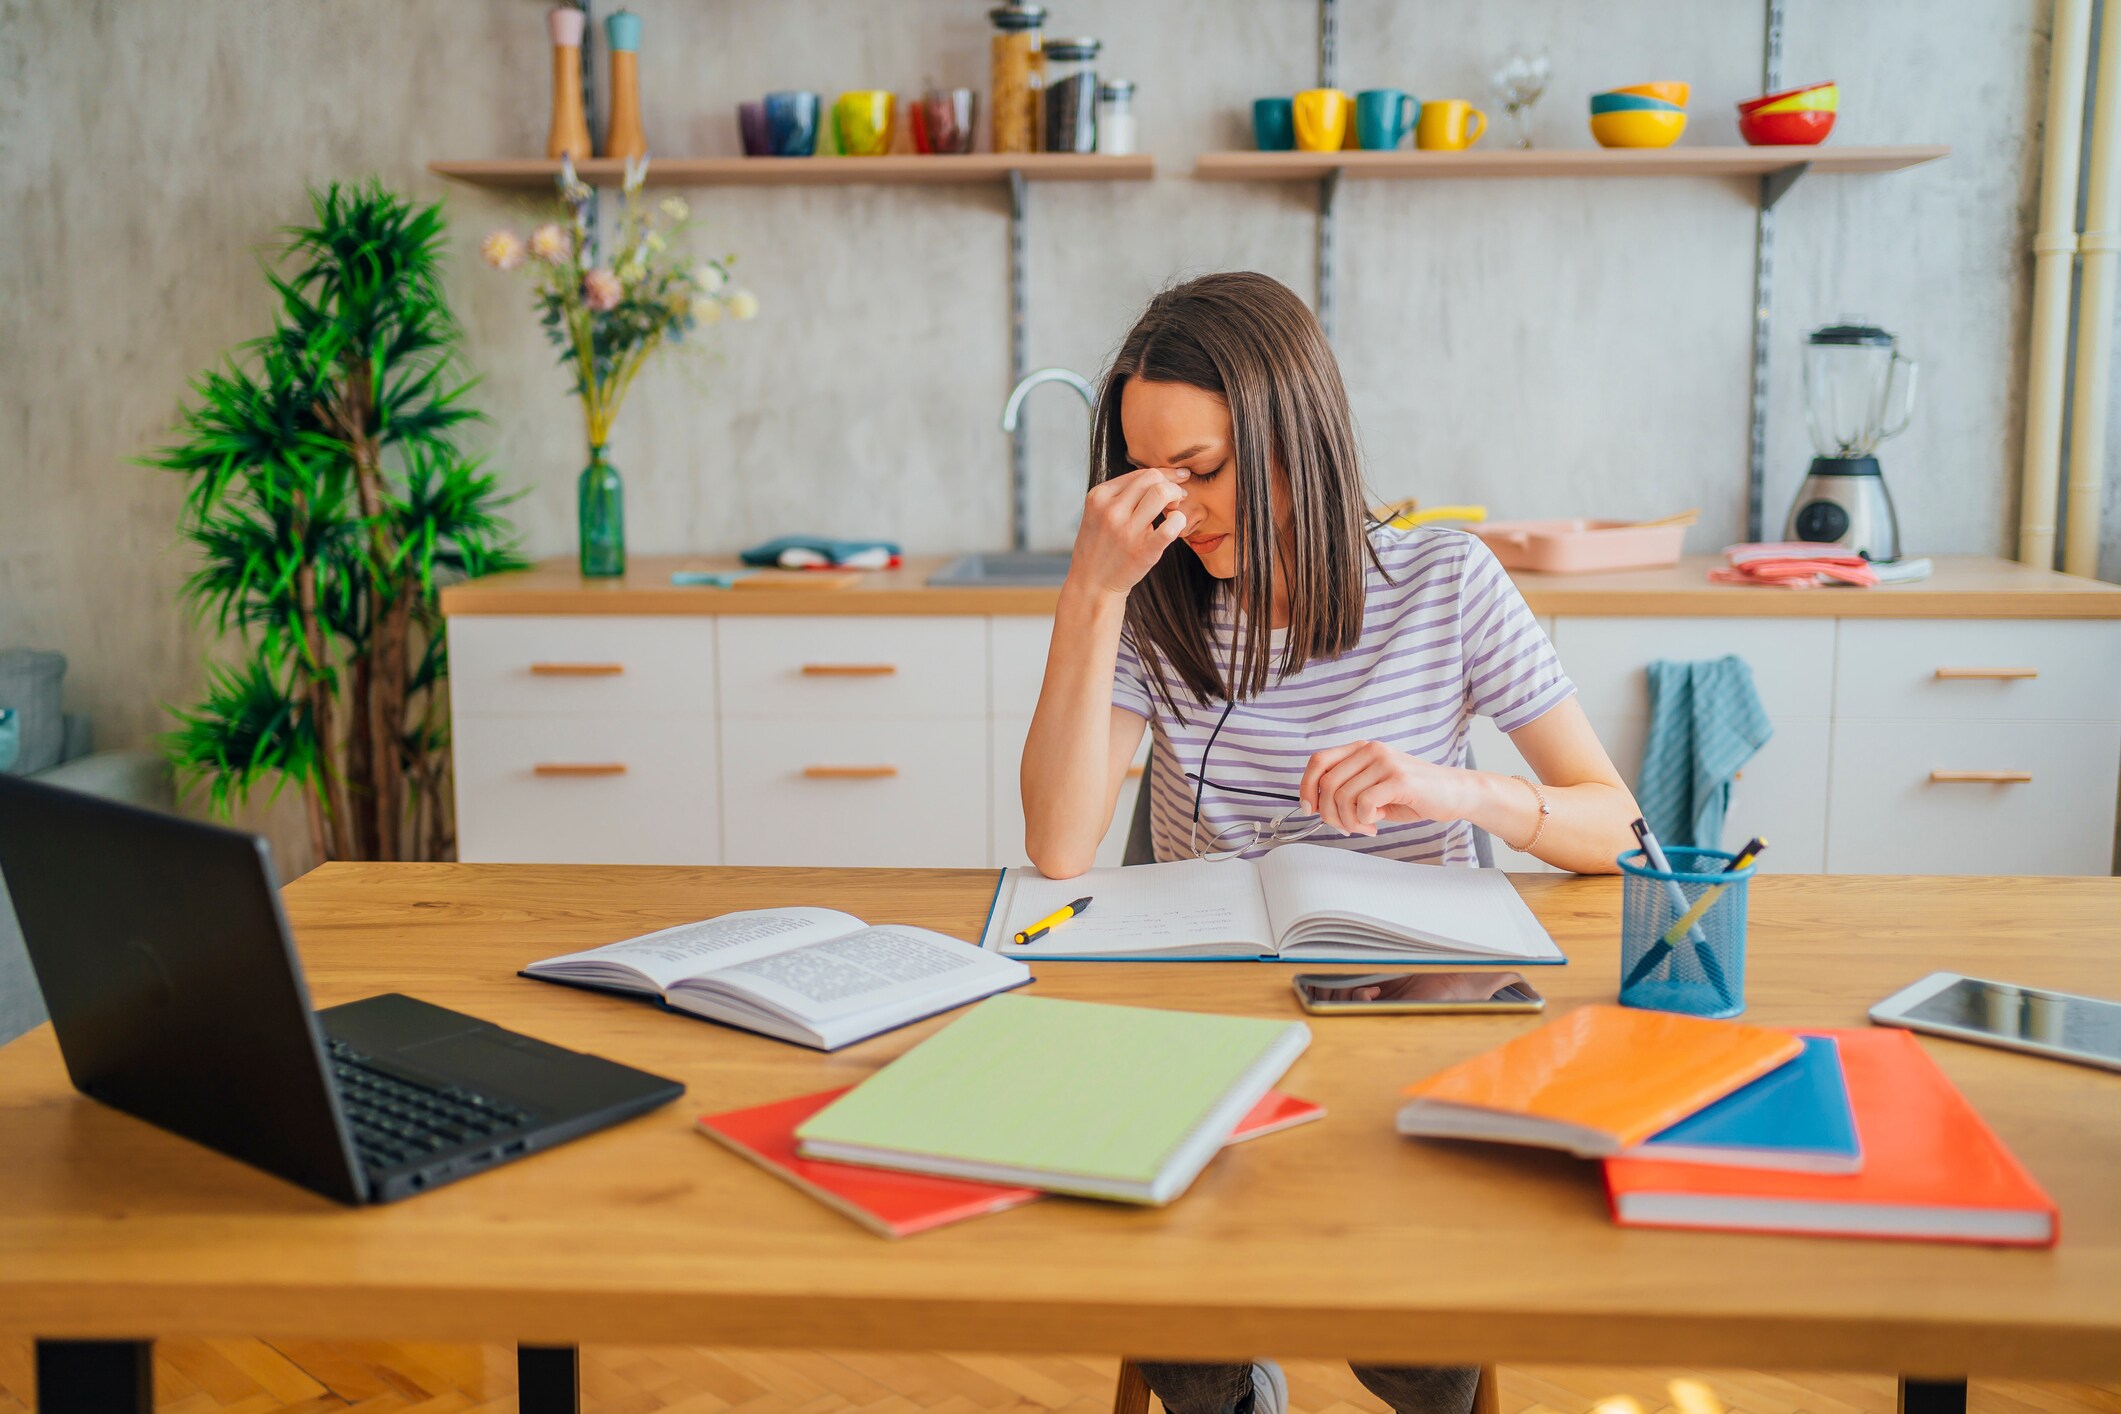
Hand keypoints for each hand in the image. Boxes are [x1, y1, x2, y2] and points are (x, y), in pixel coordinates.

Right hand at [1065, 467, 1190, 597]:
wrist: (1092, 584)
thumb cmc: (1100, 546)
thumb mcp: (1097, 513)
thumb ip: (1120, 494)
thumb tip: (1158, 476)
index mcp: (1099, 496)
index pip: (1140, 473)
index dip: (1164, 474)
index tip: (1177, 479)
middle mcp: (1111, 510)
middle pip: (1152, 478)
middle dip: (1171, 483)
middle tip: (1178, 497)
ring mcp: (1126, 530)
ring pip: (1162, 493)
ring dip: (1176, 496)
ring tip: (1175, 508)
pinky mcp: (1143, 550)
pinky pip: (1171, 525)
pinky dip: (1180, 520)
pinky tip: (1176, 524)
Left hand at [1298, 740, 1481, 836]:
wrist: (1454, 793)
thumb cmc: (1413, 794)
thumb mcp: (1373, 787)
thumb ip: (1347, 790)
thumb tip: (1316, 806)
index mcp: (1361, 748)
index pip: (1319, 761)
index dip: (1306, 787)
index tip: (1308, 809)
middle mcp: (1371, 749)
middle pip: (1328, 784)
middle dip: (1330, 814)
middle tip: (1347, 827)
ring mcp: (1385, 762)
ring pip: (1343, 797)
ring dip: (1349, 821)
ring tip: (1366, 826)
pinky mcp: (1399, 779)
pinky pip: (1364, 804)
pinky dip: (1365, 820)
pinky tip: (1377, 823)